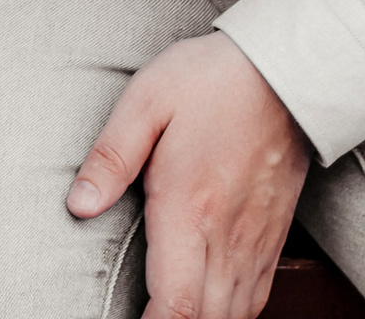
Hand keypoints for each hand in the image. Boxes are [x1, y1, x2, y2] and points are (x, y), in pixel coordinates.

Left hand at [67, 32, 310, 318]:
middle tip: (140, 317)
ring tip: (168, 314)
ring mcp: (255, 241)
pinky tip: (210, 308)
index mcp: (189, 208)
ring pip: (233, 316)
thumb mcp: (147, 101)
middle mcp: (227, 237)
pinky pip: (257, 298)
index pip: (175, 306)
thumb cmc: (211, 81)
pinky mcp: (274, 235)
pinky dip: (232, 314)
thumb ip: (111, 157)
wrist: (286, 69)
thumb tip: (78, 205)